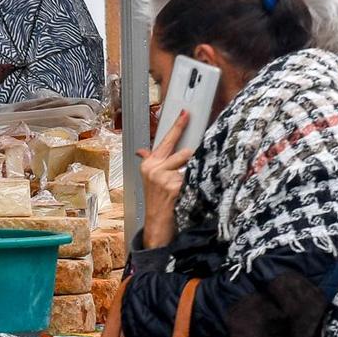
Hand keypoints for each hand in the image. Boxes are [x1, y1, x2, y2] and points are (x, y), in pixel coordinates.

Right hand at [137, 114, 190, 248]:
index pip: (166, 141)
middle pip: (184, 153)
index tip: (186, 113)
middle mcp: (154, 169)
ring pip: (190, 165)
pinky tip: (188, 192)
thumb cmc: (156, 200)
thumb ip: (149, 162)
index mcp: (149, 164)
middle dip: (191, 160)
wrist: (156, 223)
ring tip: (186, 185)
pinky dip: (195, 184)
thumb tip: (142, 150)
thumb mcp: (150, 179)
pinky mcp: (174, 187)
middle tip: (190, 168)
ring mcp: (164, 179)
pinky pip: (192, 178)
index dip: (178, 126)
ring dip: (193, 174)